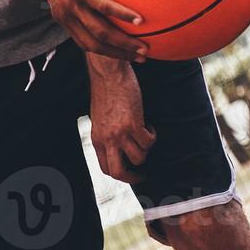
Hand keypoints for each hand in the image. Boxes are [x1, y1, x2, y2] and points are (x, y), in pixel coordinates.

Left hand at [37, 0, 147, 61]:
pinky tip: (138, 20)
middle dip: (119, 54)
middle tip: (141, 58)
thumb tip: (102, 7)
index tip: (125, 56)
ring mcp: (72, 3)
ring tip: (142, 48)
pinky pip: (103, 6)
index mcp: (63, 18)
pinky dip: (122, 15)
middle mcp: (65, 15)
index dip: (107, 53)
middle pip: (95, 44)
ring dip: (123, 43)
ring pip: (100, 31)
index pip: (86, 44)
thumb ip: (80, 1)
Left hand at [87, 58, 154, 183]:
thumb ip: (106, 133)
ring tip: (145, 135)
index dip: (120, 174)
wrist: (108, 72)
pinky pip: (148, 141)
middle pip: (119, 172)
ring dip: (146, 150)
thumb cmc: (105, 91)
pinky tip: (149, 125)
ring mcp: (120, 132)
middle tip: (143, 174)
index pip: (106, 168)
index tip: (130, 172)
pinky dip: (152, 136)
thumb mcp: (100, 118)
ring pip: (139, 157)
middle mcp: (107, 138)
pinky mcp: (134, 123)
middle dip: (133, 177)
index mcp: (97, 138)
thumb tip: (117, 146)